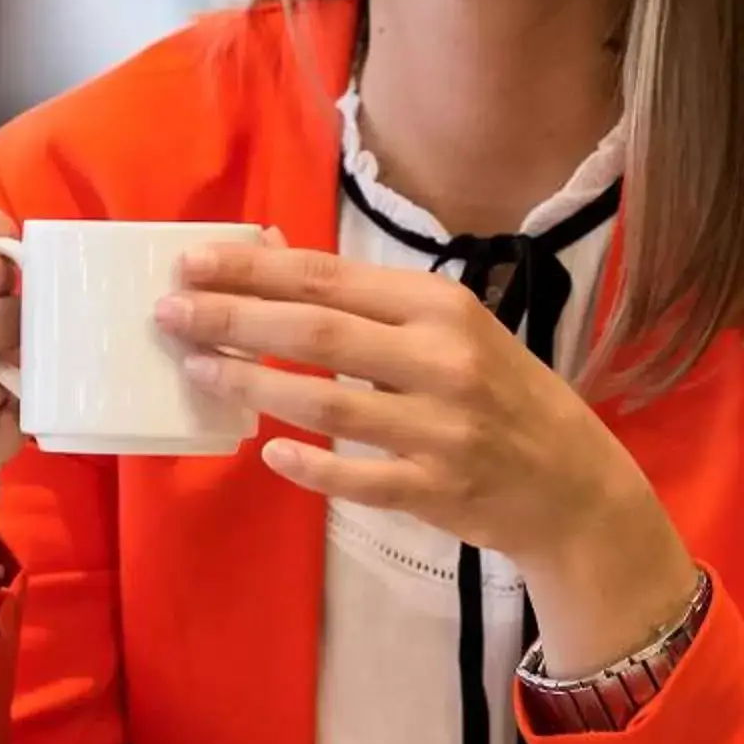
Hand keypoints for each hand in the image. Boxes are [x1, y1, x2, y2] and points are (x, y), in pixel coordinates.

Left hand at [158, 243, 699, 677]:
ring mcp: (440, 430)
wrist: (572, 483)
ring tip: (197, 370)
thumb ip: (364, 298)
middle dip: (234, 319)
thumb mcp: (448, 328)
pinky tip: (266, 453)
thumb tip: (271, 251)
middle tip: (170, 313)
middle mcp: (443, 360)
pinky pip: (357, 479)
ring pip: (327, 404)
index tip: (191, 261)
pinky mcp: (436, 491)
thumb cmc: (500, 392)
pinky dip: (309, 465)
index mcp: (442, 307)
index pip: (329, 278)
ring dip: (252, 386)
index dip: (254, 268)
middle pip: (317, 332)